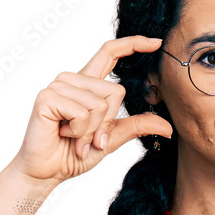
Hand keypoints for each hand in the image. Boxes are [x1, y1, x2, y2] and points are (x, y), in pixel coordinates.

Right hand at [6, 35, 173, 184]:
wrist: (47, 172)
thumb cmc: (73, 154)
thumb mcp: (112, 139)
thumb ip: (136, 126)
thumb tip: (168, 127)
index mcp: (87, 84)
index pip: (110, 52)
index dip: (133, 44)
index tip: (156, 42)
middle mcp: (72, 79)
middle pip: (114, 91)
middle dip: (107, 124)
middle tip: (88, 140)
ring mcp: (58, 86)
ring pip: (99, 104)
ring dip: (91, 131)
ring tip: (74, 139)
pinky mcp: (48, 97)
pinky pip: (82, 112)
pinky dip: (79, 132)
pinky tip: (63, 134)